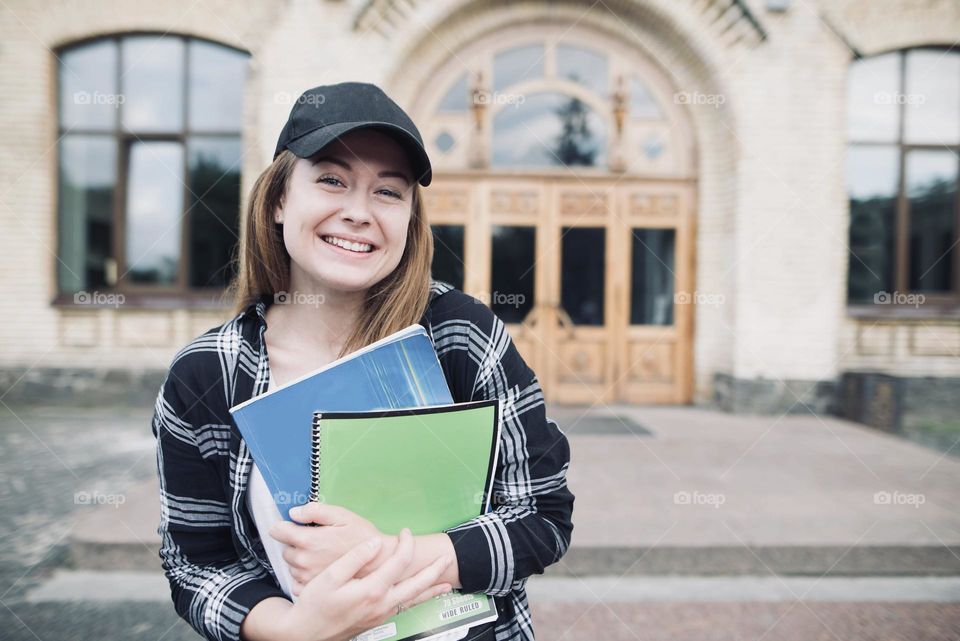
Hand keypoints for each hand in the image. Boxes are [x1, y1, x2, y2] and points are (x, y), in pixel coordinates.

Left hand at [269, 503, 382, 595]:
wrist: (379, 562)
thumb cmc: (362, 537)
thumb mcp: (342, 515)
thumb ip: (315, 511)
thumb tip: (294, 512)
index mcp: (309, 540)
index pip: (278, 531)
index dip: (282, 526)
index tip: (290, 526)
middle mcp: (304, 560)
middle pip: (285, 549)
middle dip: (294, 543)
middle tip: (314, 540)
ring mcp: (307, 577)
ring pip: (291, 565)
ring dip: (300, 559)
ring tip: (320, 555)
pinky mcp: (312, 588)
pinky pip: (297, 581)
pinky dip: (304, 575)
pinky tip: (319, 569)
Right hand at [281, 528, 452, 640]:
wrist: (306, 633)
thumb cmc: (315, 605)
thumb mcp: (331, 576)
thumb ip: (356, 557)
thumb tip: (375, 543)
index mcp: (371, 590)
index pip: (399, 563)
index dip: (405, 545)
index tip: (405, 532)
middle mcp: (381, 604)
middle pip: (416, 586)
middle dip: (434, 572)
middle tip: (448, 559)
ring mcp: (380, 615)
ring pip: (413, 601)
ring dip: (430, 590)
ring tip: (446, 584)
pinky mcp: (376, 620)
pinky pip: (404, 609)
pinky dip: (417, 601)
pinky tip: (419, 598)